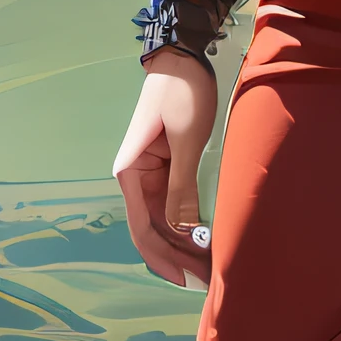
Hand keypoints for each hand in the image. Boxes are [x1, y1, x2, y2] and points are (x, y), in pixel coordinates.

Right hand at [115, 54, 218, 284]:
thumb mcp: (184, 141)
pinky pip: (174, 208)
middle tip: (207, 281)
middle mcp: (136, 180)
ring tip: (211, 267)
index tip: (187, 280)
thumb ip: (181, 186)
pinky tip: (206, 243)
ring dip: (184, 246)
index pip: (142, 228)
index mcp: (130, 173)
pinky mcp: (168, 171)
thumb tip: (182, 230)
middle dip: (177, 257)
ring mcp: (151, 178)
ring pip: (165, 223)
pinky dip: (189, 227)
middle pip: (153, 231)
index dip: (163, 257)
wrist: (183, 59)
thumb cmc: (181, 94)